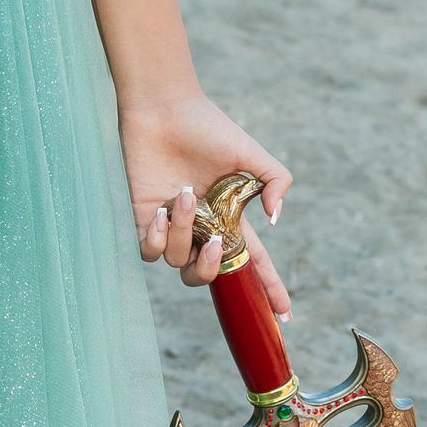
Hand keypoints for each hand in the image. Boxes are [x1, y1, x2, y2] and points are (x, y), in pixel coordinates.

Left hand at [123, 92, 290, 313]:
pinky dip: (158, 238)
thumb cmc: (208, 128)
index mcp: (230, 218)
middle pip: (211, 276)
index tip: (283, 315)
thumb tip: (275, 220)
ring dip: (185, 232)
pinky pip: (149, 252)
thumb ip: (275, 183)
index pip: (252, 261)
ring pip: (179, 263)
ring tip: (185, 195)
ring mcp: (173, 227)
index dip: (268, 288)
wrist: (165, 111)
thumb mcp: (253, 155)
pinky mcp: (144, 219)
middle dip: (213, 268)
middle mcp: (202, 228)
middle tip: (216, 240)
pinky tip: (163, 210)